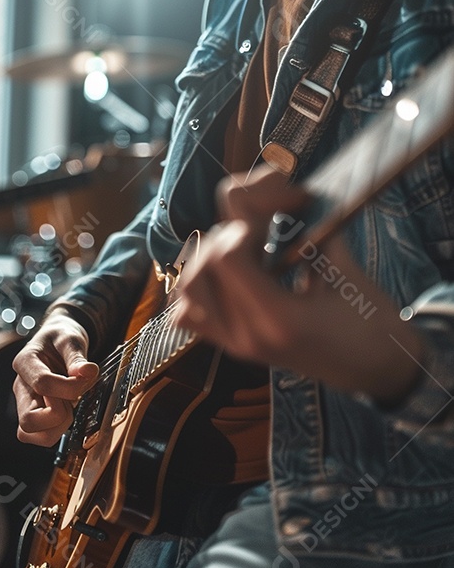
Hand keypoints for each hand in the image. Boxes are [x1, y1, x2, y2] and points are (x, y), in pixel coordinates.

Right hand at [12, 310, 98, 446]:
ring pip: (28, 434)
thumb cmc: (61, 339)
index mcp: (25, 362)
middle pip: (28, 420)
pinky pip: (37, 435)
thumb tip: (87, 372)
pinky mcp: (33, 412)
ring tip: (69, 407)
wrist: (56, 341)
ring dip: (55, 428)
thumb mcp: (71, 338)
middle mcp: (20, 386)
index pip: (42, 384)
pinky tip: (66, 411)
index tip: (84, 378)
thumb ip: (77, 356)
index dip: (68, 387)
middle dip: (58, 415)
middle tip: (71, 400)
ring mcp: (24, 402)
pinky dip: (55, 431)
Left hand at [175, 166, 425, 404]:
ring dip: (211, 255)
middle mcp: (248, 335)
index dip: (251, 219)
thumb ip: (316, 232)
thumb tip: (292, 195)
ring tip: (248, 245)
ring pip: (188, 289)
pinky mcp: (234, 344)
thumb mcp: (349, 273)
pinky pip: (190, 315)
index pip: (228, 255)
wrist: (379, 372)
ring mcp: (237, 343)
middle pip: (204, 265)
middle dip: (232, 231)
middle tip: (269, 225)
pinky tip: (232, 272)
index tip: (285, 210)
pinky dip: (201, 287)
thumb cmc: (372, 325)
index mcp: (279, 319)